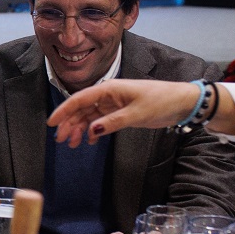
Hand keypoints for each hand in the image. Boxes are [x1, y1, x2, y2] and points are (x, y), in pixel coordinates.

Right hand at [48, 79, 195, 146]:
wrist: (182, 102)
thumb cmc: (160, 102)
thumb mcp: (137, 113)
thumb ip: (112, 122)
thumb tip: (90, 131)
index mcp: (108, 89)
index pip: (79, 99)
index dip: (64, 110)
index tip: (51, 123)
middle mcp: (107, 95)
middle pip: (81, 109)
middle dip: (69, 124)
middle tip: (61, 140)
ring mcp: (113, 104)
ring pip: (89, 116)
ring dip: (79, 129)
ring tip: (72, 144)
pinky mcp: (120, 112)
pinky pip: (101, 121)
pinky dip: (93, 130)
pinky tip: (89, 141)